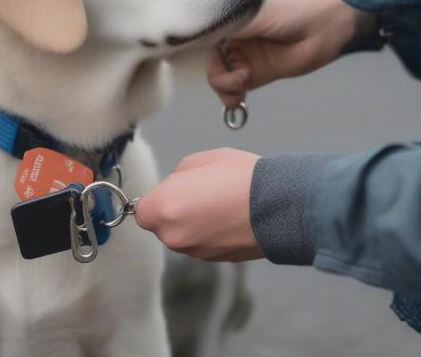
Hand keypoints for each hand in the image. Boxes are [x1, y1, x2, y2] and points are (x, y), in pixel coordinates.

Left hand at [135, 148, 262, 261]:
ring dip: (193, 223)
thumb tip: (175, 186)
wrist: (279, 204)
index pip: (141, 211)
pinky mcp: (216, 260)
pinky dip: (210, 233)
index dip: (157, 198)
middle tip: (199, 191)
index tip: (173, 189)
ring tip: (218, 202)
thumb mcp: (199, 160)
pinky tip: (228, 216)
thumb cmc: (238, 177)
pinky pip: (203, 244)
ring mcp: (196, 252)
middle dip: (174, 210)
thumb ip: (177, 176)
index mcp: (164, 209)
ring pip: (183, 236)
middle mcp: (175, 236)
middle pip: (162, 225)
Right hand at [208, 0, 355, 107]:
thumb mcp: (257, 15)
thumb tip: (204, 33)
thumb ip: (230, 26)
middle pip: (208, 60)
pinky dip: (230, 98)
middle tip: (233, 75)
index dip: (199, 48)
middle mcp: (235, 38)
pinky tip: (237, 101)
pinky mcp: (256, 75)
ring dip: (223, 86)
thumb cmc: (294, 13)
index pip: (204, 35)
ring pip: (218, 77)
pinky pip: (233, 90)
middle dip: (215, 72)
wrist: (327, 30)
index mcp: (231, 18)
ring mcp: (244, 58)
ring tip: (241, 85)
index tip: (208, 58)